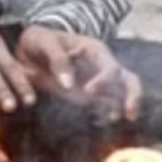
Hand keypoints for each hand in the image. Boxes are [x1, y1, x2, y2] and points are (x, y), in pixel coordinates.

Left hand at [16, 26, 141, 120]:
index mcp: (94, 50)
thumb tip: (69, 85)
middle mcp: (102, 65)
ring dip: (124, 107)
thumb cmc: (40, 40)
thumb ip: (58, 60)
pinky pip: (107, 104)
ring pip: (122, 92)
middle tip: (129, 113)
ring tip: (115, 119)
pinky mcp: (90, 94)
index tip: (88, 91)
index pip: (110, 67)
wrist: (29, 49)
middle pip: (128, 78)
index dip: (103, 80)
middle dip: (132, 95)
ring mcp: (98, 81)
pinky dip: (108, 112)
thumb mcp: (46, 43)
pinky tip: (104, 120)